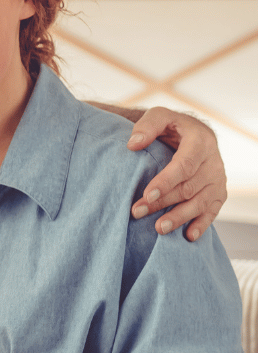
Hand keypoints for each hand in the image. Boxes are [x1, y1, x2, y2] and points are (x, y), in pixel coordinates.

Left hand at [127, 107, 225, 240]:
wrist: (192, 133)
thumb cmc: (172, 126)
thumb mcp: (159, 116)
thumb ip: (147, 126)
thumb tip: (133, 144)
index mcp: (201, 141)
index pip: (185, 165)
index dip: (166, 181)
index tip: (147, 194)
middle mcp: (214, 161)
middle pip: (188, 187)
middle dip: (163, 202)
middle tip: (137, 212)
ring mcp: (218, 179)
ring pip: (200, 202)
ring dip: (179, 217)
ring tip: (158, 228)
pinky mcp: (219, 192)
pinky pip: (212, 211)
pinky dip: (202, 225)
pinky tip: (188, 236)